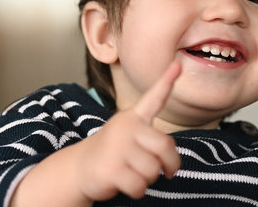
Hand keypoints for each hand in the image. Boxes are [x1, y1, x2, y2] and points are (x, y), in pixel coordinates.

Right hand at [75, 61, 181, 201]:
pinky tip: (123, 183)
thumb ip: (152, 143)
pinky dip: (137, 191)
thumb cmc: (114, 153)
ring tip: (132, 172)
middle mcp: (125, 127)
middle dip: (170, 164)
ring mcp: (116, 147)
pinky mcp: (110, 168)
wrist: (79, 167)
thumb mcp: (130, 138)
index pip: (153, 98)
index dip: (167, 81)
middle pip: (165, 146)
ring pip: (153, 170)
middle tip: (167, 172)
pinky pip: (139, 186)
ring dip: (148, 180)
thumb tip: (171, 166)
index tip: (178, 65)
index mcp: (133, 117)